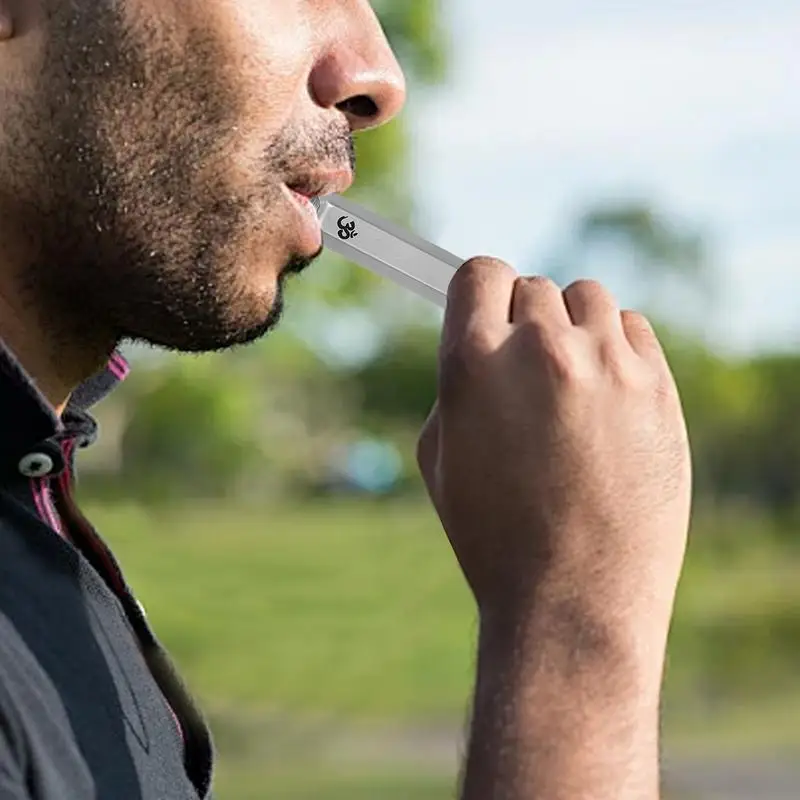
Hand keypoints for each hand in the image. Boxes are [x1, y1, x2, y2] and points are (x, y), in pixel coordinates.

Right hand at [417, 259, 691, 651]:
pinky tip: (607, 395)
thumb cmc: (494, 535)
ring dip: (572, 328)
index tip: (485, 306)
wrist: (572, 599)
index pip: (479, 272)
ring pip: (586, 299)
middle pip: (532, 287)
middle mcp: (540, 350)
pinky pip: (632, 329)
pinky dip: (616, 348)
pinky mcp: (658, 387)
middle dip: (523, 322)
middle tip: (526, 373)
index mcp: (473, 363)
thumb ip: (456, 384)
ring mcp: (606, 365)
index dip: (479, 289)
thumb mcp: (439, 457)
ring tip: (569, 384)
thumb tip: (482, 342)